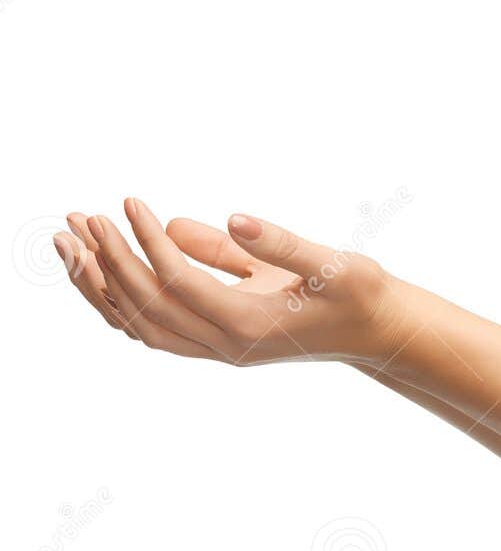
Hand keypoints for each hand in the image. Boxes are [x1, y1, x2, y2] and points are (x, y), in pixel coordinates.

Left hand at [54, 199, 407, 365]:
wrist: (379, 332)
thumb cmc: (361, 295)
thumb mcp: (331, 264)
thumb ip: (279, 244)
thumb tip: (232, 217)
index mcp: (250, 326)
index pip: (178, 283)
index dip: (147, 243)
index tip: (130, 202)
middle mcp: (225, 345)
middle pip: (145, 308)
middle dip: (106, 263)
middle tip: (82, 217)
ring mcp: (219, 348)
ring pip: (140, 324)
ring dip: (101, 285)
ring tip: (72, 243)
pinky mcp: (219, 341)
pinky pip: (155, 327)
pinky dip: (122, 300)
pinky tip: (106, 269)